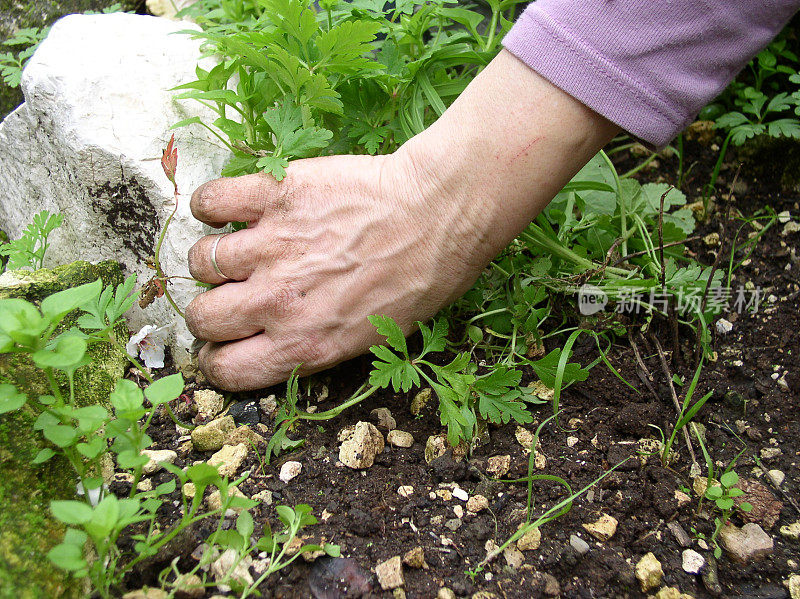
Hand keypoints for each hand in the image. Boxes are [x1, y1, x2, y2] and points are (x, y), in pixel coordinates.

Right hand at [185, 151, 488, 390]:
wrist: (438, 215)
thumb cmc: (418, 279)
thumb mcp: (373, 339)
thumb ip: (314, 346)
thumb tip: (271, 345)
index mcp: (303, 342)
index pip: (224, 368)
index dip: (218, 358)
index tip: (225, 343)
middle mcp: (279, 300)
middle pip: (202, 317)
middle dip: (210, 311)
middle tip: (233, 295)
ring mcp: (273, 245)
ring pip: (202, 260)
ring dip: (216, 258)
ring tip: (243, 249)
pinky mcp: (276, 196)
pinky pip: (210, 202)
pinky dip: (211, 206)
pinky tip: (233, 209)